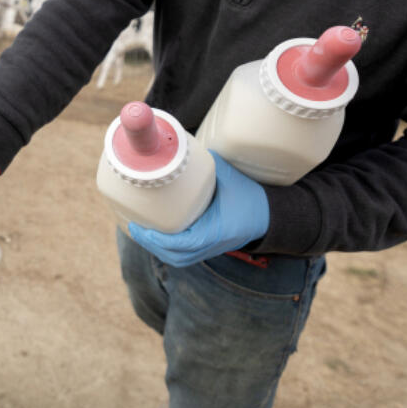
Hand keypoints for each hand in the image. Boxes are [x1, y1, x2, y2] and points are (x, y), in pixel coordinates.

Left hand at [126, 152, 268, 266]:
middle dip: (151, 244)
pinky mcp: (210, 249)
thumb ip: (205, 163)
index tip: (140, 227)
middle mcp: (213, 245)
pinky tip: (155, 236)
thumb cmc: (251, 195)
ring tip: (141, 231)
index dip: (158, 239)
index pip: (182, 243)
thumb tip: (179, 148)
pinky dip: (167, 249)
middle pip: (175, 256)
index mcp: (216, 231)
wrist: (271, 214)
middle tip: (135, 227)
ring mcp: (211, 250)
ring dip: (157, 249)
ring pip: (178, 259)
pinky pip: (184, 256)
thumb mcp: (230, 176)